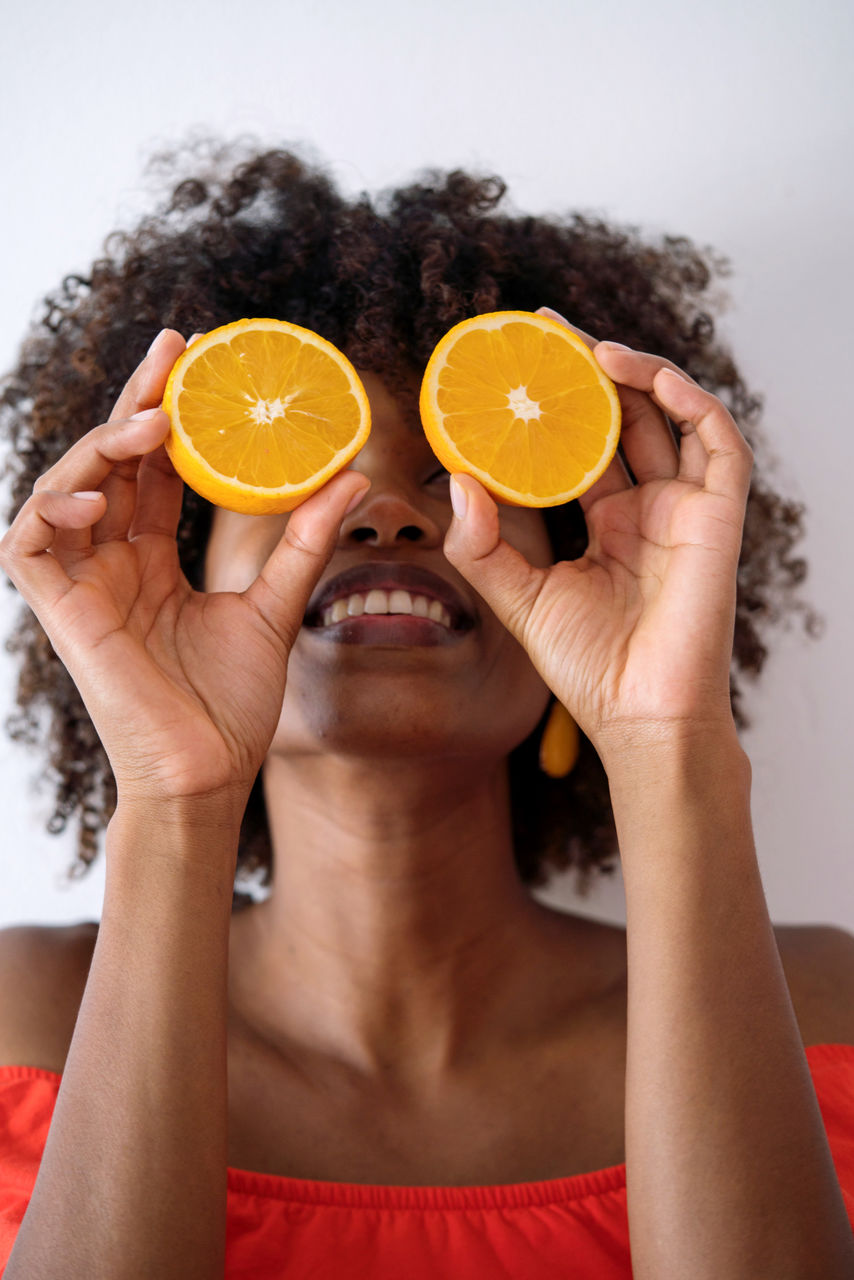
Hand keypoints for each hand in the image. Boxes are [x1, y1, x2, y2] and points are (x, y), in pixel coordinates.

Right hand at [0, 331, 368, 813]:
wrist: (211, 774)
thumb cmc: (232, 704)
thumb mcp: (275, 609)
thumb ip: (301, 545)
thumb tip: (352, 480)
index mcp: (152, 561)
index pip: (153, 471)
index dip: (167, 414)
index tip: (198, 360)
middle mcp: (112, 564)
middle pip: (112, 464)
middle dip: (136, 402)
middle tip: (174, 349)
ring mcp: (82, 587)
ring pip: (65, 489)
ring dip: (100, 447)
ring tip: (152, 423)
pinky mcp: (61, 614)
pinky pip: (29, 545)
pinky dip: (51, 509)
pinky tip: (96, 493)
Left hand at [443, 309, 752, 763]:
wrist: (638, 715)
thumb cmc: (587, 667)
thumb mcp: (517, 599)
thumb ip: (482, 544)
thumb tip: (454, 479)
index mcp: (608, 525)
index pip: (584, 446)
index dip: (557, 406)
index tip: (518, 366)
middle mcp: (649, 509)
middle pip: (624, 418)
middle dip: (590, 371)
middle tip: (547, 331)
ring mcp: (685, 510)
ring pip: (670, 417)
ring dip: (635, 374)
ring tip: (587, 349)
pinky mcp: (718, 516)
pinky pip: (717, 441)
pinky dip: (688, 400)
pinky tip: (642, 377)